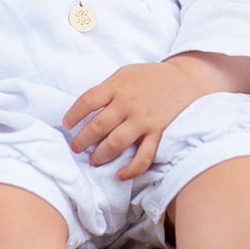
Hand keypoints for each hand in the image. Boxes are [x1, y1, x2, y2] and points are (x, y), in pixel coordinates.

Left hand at [62, 61, 203, 180]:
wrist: (183, 79)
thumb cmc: (149, 77)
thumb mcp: (125, 73)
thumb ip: (107, 89)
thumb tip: (87, 109)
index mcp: (118, 86)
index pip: (88, 101)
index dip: (73, 114)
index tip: (66, 124)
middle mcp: (129, 103)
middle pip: (99, 125)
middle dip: (82, 140)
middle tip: (75, 148)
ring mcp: (144, 120)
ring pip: (117, 143)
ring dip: (101, 154)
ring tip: (93, 160)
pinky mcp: (158, 133)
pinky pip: (144, 156)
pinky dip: (131, 169)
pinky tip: (120, 175)